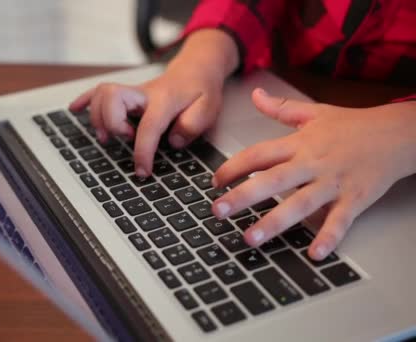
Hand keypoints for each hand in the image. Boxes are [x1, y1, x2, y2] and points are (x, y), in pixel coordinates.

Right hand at [69, 68, 222, 176]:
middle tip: (125, 139)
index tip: (142, 171)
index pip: (148, 125)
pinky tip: (73, 109)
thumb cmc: (201, 91)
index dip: (143, 151)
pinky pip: (99, 91)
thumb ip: (192, 125)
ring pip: (102, 95)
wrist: (196, 69)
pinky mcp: (125, 93)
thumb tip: (172, 141)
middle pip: (112, 98)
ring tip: (109, 136)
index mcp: (165, 99)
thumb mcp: (209, 109)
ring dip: (98, 117)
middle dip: (112, 123)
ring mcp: (131, 92)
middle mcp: (143, 92)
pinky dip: (84, 100)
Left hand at [211, 88, 415, 259]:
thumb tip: (256, 94)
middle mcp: (312, 163)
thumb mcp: (314, 112)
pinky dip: (329, 237)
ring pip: (300, 204)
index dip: (233, 167)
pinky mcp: (356, 198)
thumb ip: (281, 107)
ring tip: (250, 238)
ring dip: (274, 223)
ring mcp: (334, 182)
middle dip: (242, 196)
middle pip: (272, 180)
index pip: (258, 154)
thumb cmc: (354, 125)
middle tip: (216, 211)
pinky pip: (340, 220)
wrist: (398, 133)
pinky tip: (314, 253)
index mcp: (299, 143)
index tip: (214, 182)